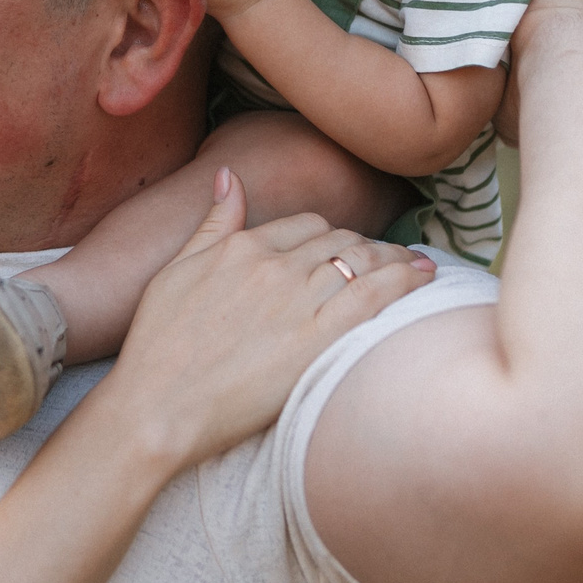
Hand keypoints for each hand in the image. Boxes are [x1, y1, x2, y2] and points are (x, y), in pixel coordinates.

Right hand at [104, 171, 434, 470]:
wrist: (157, 405)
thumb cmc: (157, 347)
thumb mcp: (175, 272)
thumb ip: (211, 225)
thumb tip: (229, 177)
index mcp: (241, 247)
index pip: (304, 225)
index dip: (332, 235)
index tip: (347, 248)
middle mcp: (274, 266)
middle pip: (339, 241)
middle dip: (369, 247)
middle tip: (393, 259)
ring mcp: (297, 301)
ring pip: (363, 263)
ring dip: (396, 260)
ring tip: (419, 266)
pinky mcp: (318, 339)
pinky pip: (375, 297)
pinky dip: (405, 281)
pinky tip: (425, 278)